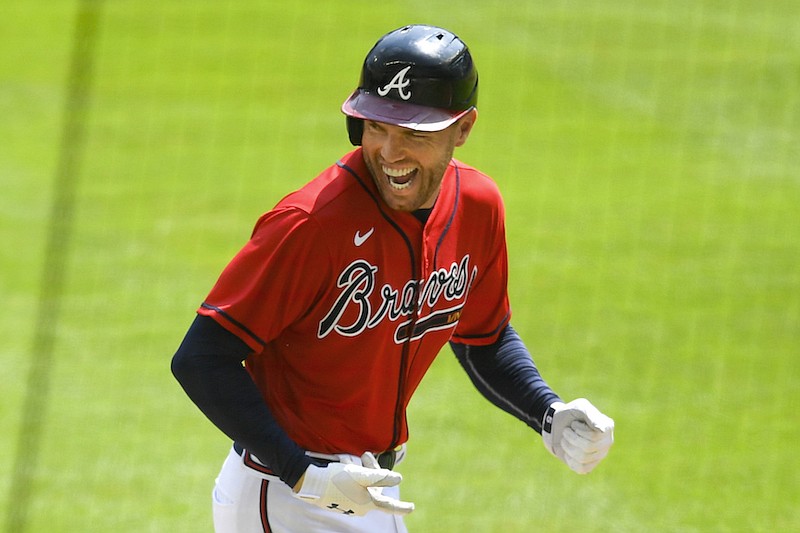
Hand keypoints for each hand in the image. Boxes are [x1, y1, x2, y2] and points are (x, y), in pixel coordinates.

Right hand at [293, 453, 414, 515]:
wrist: (311, 483)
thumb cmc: (337, 479)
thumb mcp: (361, 475)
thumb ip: (381, 477)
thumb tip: (399, 479)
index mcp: (368, 503)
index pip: (389, 506)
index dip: (401, 507)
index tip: (412, 508)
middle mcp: (361, 507)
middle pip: (375, 486)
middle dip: (373, 469)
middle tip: (365, 455)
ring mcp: (351, 504)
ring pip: (364, 483)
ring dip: (361, 469)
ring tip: (352, 458)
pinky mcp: (341, 500)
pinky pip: (353, 486)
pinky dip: (352, 474)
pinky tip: (345, 465)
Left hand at [542, 398, 613, 473]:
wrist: (555, 424)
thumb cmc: (570, 414)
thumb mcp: (579, 407)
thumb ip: (592, 415)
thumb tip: (603, 430)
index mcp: (607, 427)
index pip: (594, 436)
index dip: (579, 430)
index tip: (574, 423)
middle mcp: (607, 442)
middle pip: (588, 447)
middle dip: (571, 437)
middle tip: (567, 431)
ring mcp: (599, 456)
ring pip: (583, 457)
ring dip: (568, 446)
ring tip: (566, 439)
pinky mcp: (589, 466)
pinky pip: (580, 468)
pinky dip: (569, 459)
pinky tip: (569, 451)